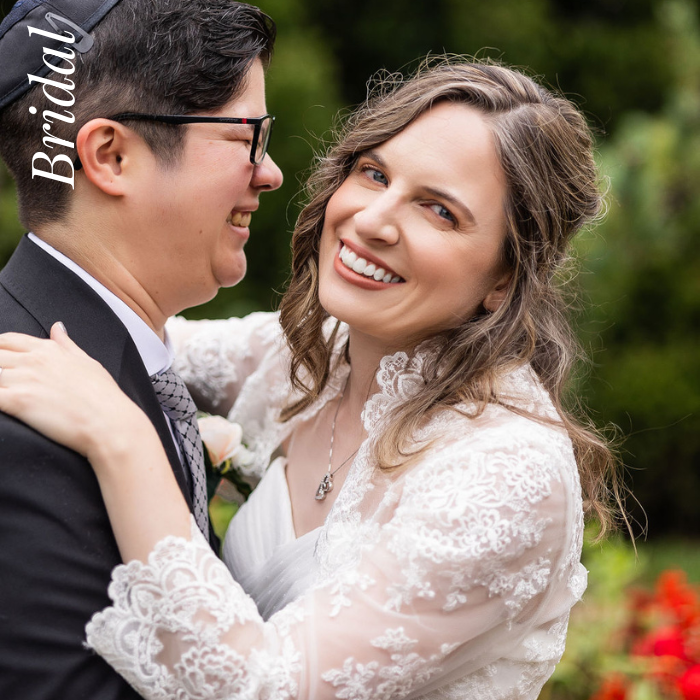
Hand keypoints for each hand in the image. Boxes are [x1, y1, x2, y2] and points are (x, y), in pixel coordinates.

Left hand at [0, 322, 148, 461]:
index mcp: (48, 350)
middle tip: (5, 383)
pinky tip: (2, 405)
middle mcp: (33, 361)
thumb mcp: (87, 362)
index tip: (0, 362)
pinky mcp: (17, 401)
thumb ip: (67, 344)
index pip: (6, 340)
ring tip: (5, 392)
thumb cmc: (104, 396)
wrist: (109, 422)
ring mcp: (24, 379)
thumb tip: (57, 327)